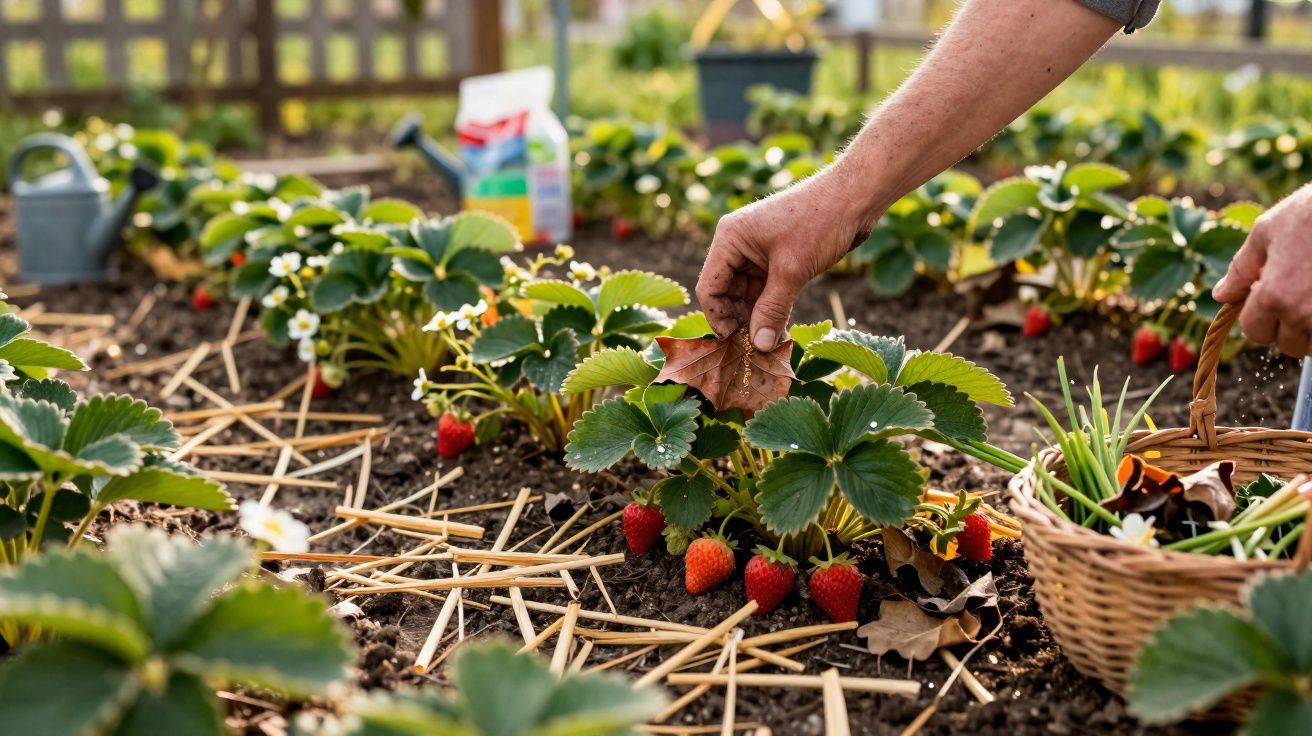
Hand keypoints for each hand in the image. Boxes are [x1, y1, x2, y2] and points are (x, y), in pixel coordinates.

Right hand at [696, 169, 874, 351]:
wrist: (856, 197)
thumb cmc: (820, 222)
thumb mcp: (792, 271)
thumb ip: (772, 310)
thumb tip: (759, 347)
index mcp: (730, 238)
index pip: (709, 287)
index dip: (718, 318)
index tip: (735, 344)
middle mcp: (738, 244)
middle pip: (726, 293)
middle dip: (738, 321)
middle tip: (754, 350)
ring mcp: (758, 252)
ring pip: (746, 295)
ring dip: (756, 319)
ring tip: (769, 346)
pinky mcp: (777, 259)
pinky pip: (765, 290)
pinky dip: (770, 309)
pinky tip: (779, 331)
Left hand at [1213, 184, 1311, 356]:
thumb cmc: (1309, 213)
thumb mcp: (1266, 233)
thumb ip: (1240, 269)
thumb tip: (1221, 295)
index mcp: (1274, 295)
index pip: (1254, 331)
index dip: (1257, 317)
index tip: (1269, 300)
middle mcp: (1303, 313)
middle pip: (1286, 343)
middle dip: (1286, 325)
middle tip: (1296, 295)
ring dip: (1310, 329)